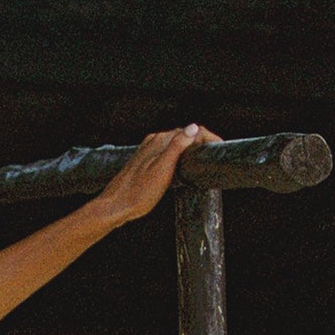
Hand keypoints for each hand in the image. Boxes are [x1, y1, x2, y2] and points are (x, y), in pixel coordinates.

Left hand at [84, 124, 218, 224]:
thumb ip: (177, 147)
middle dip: (200, 140)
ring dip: (190, 146)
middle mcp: (152, 142)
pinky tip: (181, 164)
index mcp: (159, 141)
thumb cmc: (138, 192)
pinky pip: (166, 152)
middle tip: (214, 151)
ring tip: (202, 156)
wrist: (116, 206)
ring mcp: (147, 151)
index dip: (207, 136)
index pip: (188, 131)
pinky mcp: (144, 162)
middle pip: (182, 135)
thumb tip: (193, 127)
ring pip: (174, 143)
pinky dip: (178, 154)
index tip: (219, 145)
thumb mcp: (163, 169)